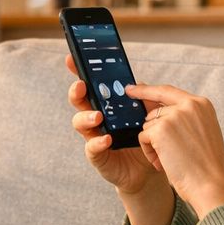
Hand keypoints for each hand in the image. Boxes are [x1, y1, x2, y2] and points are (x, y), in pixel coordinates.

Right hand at [65, 55, 168, 195]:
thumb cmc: (147, 135)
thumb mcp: (150, 113)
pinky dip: (97, 143)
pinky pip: (92, 148)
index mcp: (107, 103)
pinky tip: (106, 139)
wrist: (152, 166)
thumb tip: (136, 84)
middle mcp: (96, 117)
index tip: (71, 59)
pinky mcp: (98, 156)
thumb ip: (143, 99)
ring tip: (97, 116)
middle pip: (79, 101)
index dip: (79, 71)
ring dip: (86, 117)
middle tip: (81, 86)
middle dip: (76, 91)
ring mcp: (95, 136)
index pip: (90, 84)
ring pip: (80, 123)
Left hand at [123, 83, 223, 215]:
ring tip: (171, 160)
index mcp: (201, 104)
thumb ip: (185, 118)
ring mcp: (175, 115)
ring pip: (148, 125)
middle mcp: (189, 105)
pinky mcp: (161, 129)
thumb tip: (156, 112)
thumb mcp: (202, 133)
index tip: (132, 89)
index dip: (148, 90)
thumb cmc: (208, 166)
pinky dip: (149, 152)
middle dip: (155, 132)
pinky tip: (163, 162)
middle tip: (168, 153)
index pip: (168, 91)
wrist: (213, 185)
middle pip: (155, 111)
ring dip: (153, 144)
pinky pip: (143, 136)